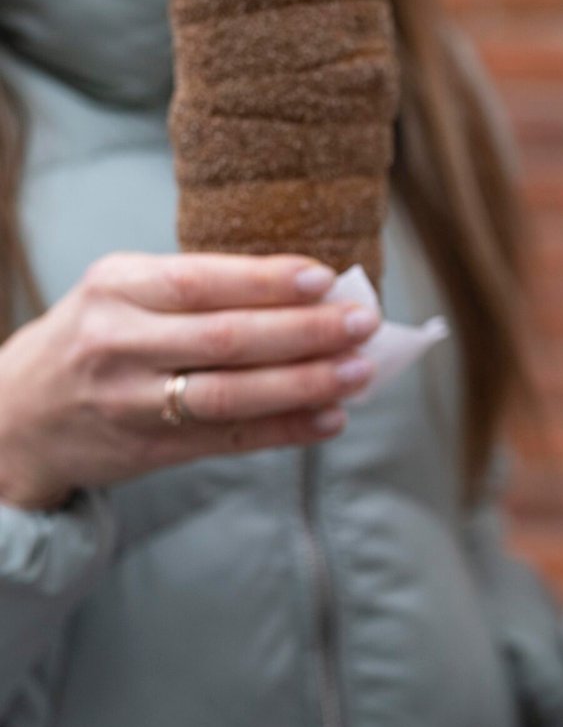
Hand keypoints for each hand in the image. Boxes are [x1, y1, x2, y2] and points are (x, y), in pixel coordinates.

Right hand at [0, 253, 378, 510]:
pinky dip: (287, 429)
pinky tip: (330, 419)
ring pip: (231, 394)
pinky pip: (230, 439)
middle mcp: (119, 341)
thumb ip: (200, 290)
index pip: (201, 281)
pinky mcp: (149, 448)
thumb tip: (311, 291)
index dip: (267, 281)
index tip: (325, 278)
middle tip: (363, 324)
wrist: (13, 416)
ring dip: (305, 384)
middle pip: (226, 338)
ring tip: (359, 372)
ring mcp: (131, 400)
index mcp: (116, 286)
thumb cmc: (94, 339)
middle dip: (305, 332)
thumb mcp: (123, 294)